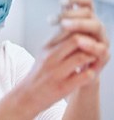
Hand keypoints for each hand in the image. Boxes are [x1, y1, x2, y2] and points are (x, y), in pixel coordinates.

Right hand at [17, 0, 109, 114]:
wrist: (28, 94)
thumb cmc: (40, 73)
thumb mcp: (45, 53)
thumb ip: (58, 42)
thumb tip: (75, 30)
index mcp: (46, 47)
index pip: (67, 28)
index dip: (81, 31)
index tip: (87, 36)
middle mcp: (50, 57)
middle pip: (76, 40)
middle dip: (90, 42)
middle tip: (94, 47)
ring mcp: (56, 72)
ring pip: (82, 57)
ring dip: (92, 58)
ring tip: (92, 60)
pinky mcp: (63, 87)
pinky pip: (85, 76)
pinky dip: (91, 74)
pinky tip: (89, 73)